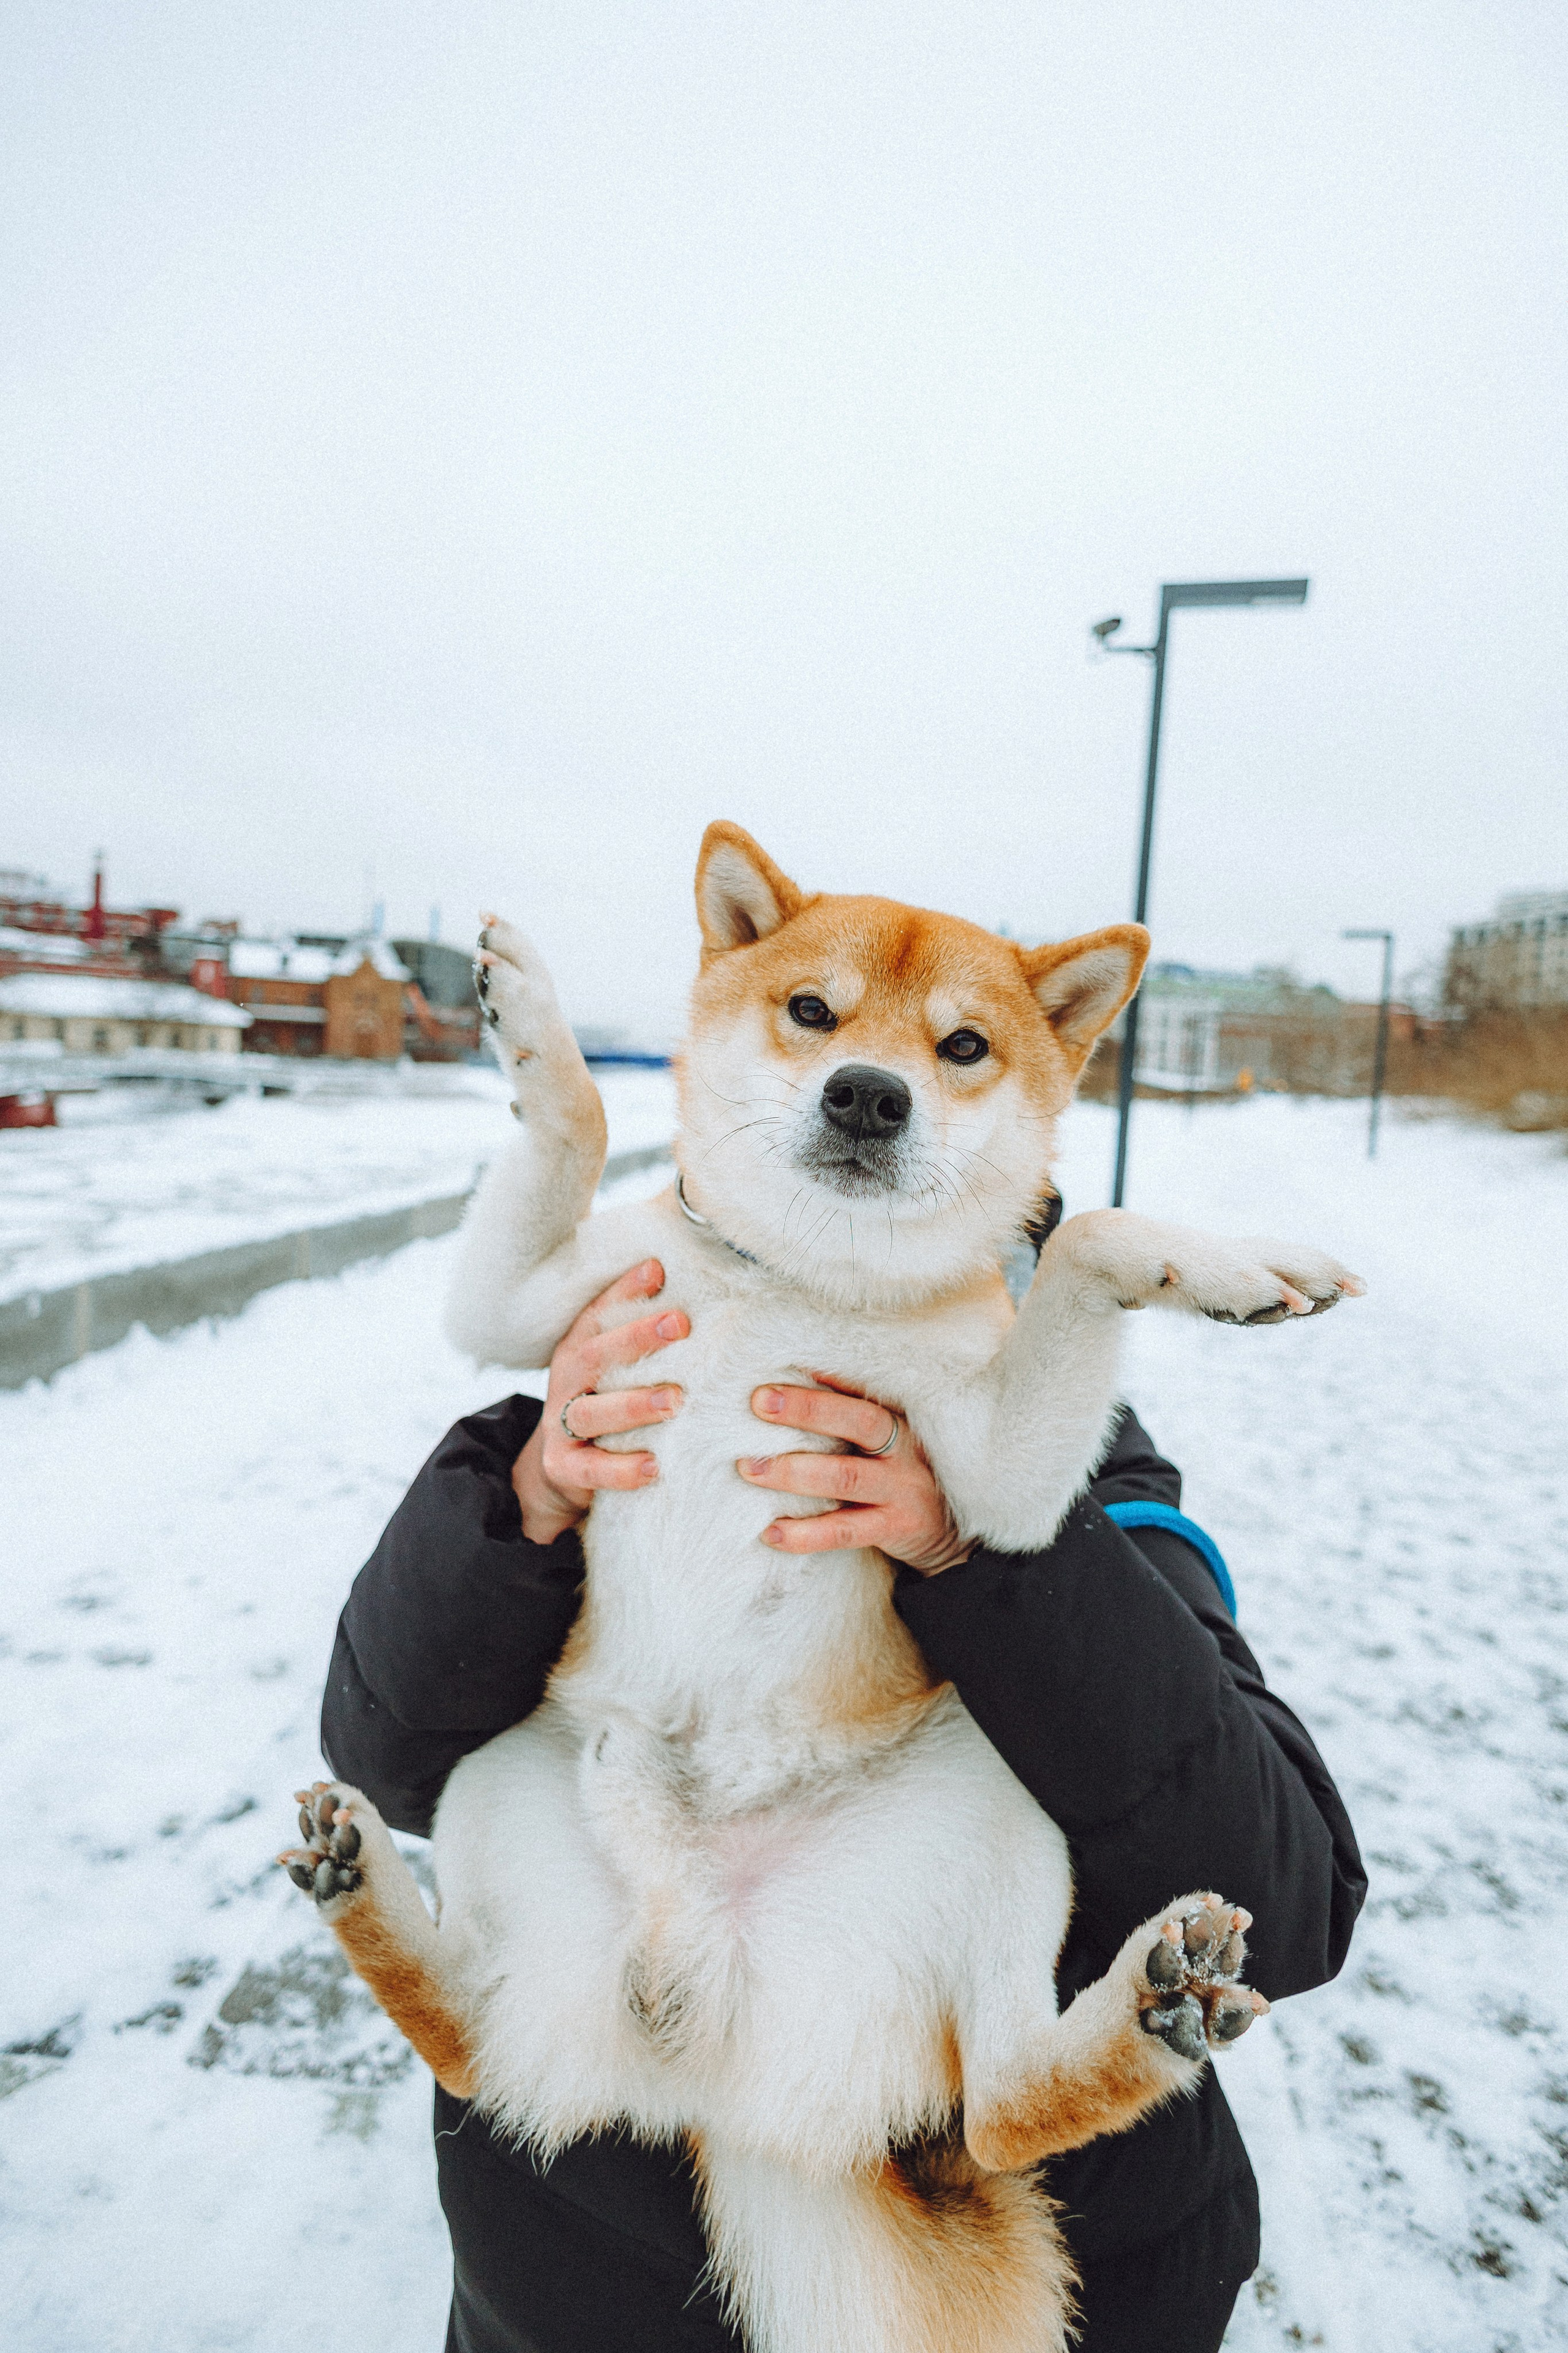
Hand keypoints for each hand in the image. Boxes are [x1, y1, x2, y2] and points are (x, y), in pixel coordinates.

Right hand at [512, 1261, 688, 1543]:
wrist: (559, 1469)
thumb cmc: (604, 1403)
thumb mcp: (614, 1369)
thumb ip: (639, 1338)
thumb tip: (684, 1291)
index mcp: (577, 1351)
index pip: (597, 1315)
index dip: (624, 1291)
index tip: (658, 1269)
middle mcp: (565, 1383)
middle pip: (594, 1356)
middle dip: (635, 1338)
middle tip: (680, 1324)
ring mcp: (560, 1427)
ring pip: (591, 1413)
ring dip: (634, 1405)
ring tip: (675, 1400)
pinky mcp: (563, 1468)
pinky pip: (592, 1470)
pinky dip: (622, 1469)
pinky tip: (654, 1466)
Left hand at [737, 1373, 973, 1576]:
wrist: (954, 1535)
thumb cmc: (903, 1476)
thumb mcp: (893, 1440)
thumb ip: (854, 1419)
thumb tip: (790, 1387)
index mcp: (901, 1418)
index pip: (864, 1388)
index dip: (828, 1374)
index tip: (786, 1360)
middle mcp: (906, 1449)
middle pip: (859, 1422)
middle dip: (808, 1409)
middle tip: (759, 1401)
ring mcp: (902, 1490)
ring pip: (845, 1477)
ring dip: (793, 1472)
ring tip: (750, 1468)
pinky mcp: (896, 1529)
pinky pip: (844, 1532)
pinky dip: (805, 1534)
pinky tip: (771, 1532)